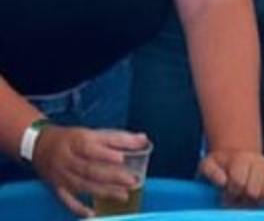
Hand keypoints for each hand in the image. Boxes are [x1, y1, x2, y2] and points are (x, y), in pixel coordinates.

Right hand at [31, 126, 146, 216]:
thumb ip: (116, 137)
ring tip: (124, 195)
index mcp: (77, 141)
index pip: (94, 146)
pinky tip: (92, 213)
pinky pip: (66, 200)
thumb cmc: (72, 138)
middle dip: (113, 176)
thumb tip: (143, 140)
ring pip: (82, 185)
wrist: (39, 145)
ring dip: (104, 192)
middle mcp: (68, 158)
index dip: (108, 152)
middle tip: (132, 180)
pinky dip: (79, 208)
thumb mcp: (91, 132)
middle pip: (90, 169)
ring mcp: (61, 175)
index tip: (124, 156)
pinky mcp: (57, 187)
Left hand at [199, 149, 263, 205]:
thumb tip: (223, 181)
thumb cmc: (221, 166)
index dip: (231, 192)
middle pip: (254, 190)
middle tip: (240, 196)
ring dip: (261, 199)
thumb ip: (211, 171)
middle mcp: (260, 163)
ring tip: (254, 197)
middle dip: (244, 197)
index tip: (227, 192)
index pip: (238, 182)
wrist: (238, 157)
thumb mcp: (209, 164)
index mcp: (241, 160)